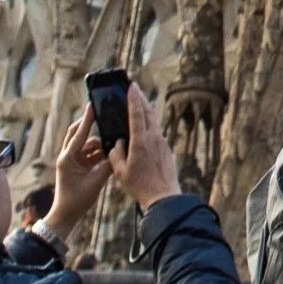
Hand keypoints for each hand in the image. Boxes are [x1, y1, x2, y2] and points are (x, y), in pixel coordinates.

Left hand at [47, 105, 109, 234]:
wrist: (66, 215)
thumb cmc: (78, 200)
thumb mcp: (96, 182)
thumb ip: (108, 165)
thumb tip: (118, 151)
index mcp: (67, 159)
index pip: (79, 134)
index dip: (87, 119)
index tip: (93, 105)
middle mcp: (67, 156)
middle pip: (77, 133)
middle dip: (88, 124)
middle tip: (101, 114)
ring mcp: (71, 160)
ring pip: (85, 143)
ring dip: (98, 142)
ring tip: (112, 143)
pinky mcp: (75, 165)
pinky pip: (88, 152)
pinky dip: (98, 151)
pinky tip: (109, 153)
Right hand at [108, 82, 180, 209]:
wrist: (164, 196)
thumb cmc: (140, 186)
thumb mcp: (120, 172)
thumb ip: (116, 154)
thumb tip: (117, 142)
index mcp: (140, 141)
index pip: (137, 114)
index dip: (134, 98)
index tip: (132, 86)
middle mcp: (153, 138)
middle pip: (148, 112)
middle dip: (140, 98)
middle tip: (134, 88)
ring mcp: (162, 142)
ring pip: (154, 120)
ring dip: (146, 109)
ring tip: (138, 102)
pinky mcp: (166, 148)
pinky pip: (157, 130)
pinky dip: (150, 123)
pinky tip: (145, 125)